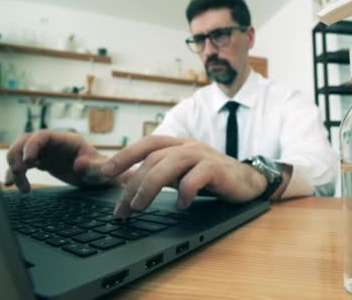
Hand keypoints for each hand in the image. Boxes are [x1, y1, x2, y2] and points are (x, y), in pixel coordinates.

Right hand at [5, 130, 125, 191]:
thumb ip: (95, 167)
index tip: (28, 162)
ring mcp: (45, 151)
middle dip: (17, 156)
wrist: (99, 178)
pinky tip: (10, 185)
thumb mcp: (101, 170)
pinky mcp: (41, 161)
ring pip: (20, 152)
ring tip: (23, 188)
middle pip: (25, 141)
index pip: (43, 135)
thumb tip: (80, 164)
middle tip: (19, 173)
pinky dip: (14, 173)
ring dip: (15, 167)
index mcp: (66, 140)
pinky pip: (22, 164)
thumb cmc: (102, 171)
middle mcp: (53, 143)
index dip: (32, 145)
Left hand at [100, 135, 267, 216]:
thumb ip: (154, 173)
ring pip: (169, 164)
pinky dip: (184, 193)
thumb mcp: (178, 173)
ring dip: (150, 187)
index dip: (124, 155)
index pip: (146, 144)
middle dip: (132, 183)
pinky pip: (195, 179)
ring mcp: (203, 155)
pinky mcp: (217, 169)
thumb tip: (123, 178)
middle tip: (122, 208)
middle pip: (153, 158)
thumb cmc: (210, 177)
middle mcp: (187, 146)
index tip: (104, 171)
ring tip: (140, 207)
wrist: (247, 180)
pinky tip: (180, 206)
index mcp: (176, 144)